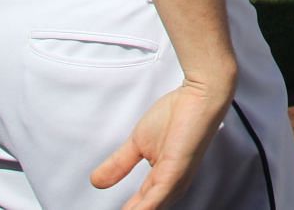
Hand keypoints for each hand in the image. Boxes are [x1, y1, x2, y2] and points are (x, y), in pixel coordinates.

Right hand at [90, 75, 233, 209]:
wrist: (197, 95)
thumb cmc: (175, 116)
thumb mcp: (137, 144)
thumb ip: (118, 164)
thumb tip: (95, 181)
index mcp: (162, 183)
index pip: (140, 208)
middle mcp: (170, 188)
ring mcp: (174, 182)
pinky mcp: (176, 173)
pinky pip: (157, 199)